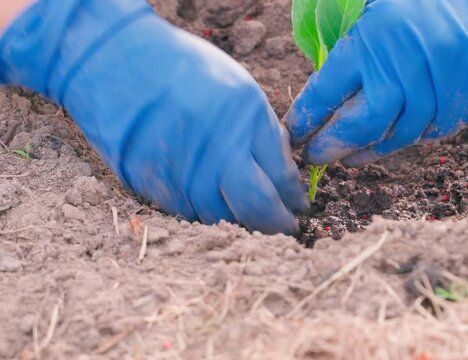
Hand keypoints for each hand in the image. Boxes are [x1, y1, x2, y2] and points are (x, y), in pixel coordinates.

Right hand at [0, 0, 307, 234]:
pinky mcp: (154, 187)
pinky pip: (190, 214)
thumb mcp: (238, 87)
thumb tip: (283, 171)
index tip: (298, 205)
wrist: (114, 62)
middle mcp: (217, 152)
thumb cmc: (182, 68)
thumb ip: (262, 130)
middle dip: (278, 224)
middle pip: (258, 209)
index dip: (294, 198)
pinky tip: (214, 204)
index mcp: (245, 121)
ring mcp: (183, 174)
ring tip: (251, 219)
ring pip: (223, 219)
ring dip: (241, 222)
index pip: (282, 177)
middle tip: (286, 228)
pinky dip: (207, 214)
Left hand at [285, 0, 467, 165]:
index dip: (305, 119)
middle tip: (317, 156)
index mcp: (373, 38)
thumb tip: (323, 96)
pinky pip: (439, 129)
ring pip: (402, 135)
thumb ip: (351, 45)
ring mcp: (443, 82)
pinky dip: (417, 136)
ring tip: (354, 155)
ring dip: (374, 150)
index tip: (295, 134)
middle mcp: (406, 64)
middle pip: (362, 126)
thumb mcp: (374, 7)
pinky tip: (400, 135)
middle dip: (333, 146)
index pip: (325, 92)